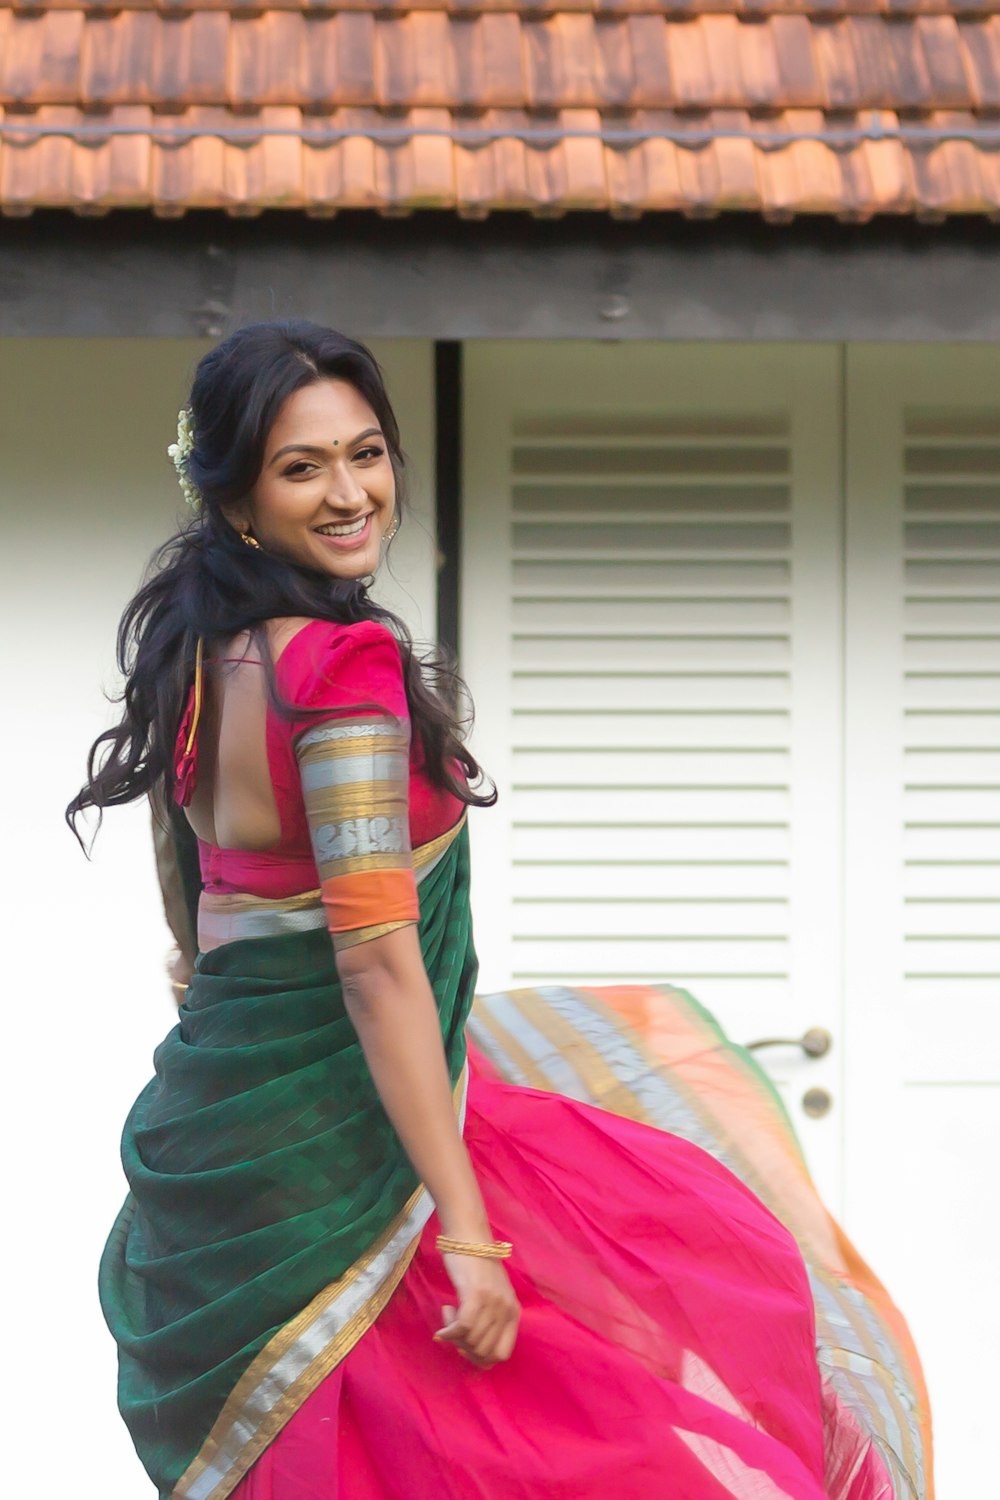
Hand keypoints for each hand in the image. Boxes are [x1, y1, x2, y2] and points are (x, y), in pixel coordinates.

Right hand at [434, 1253, 519, 1367]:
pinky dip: (448, 1331)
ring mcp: (492, 1303)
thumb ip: (491, 1320)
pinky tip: (443, 1322)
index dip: (482, 1358)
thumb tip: (476, 1353)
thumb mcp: (492, 1296)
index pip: (503, 1353)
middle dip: (464, 1348)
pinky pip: (462, 1328)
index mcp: (514, 1312)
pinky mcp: (475, 1295)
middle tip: (454, 1330)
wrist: (468, 1237)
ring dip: (455, 1336)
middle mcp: (506, 1310)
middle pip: (484, 1352)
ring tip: (450, 1315)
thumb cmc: (476, 1266)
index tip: (466, 1347)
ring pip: (471, 1342)